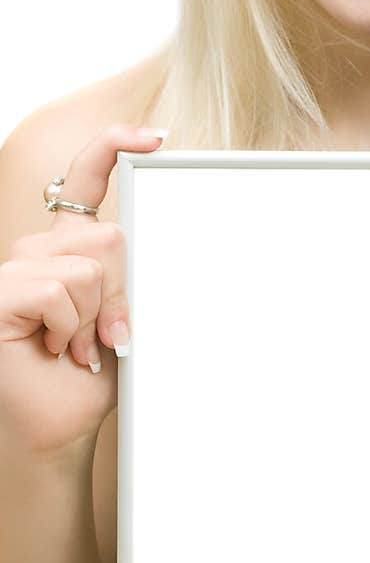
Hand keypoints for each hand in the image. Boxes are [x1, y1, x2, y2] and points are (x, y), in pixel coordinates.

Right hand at [0, 124, 164, 462]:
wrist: (62, 424)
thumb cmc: (93, 373)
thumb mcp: (125, 314)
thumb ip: (131, 276)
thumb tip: (161, 245)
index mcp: (68, 244)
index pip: (85, 177)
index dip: (116, 146)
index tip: (156, 139)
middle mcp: (38, 247)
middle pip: (107, 235)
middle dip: (122, 291)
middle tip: (109, 334)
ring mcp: (16, 267)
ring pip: (88, 265)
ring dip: (95, 316)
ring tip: (76, 346)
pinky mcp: (1, 292)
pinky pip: (58, 289)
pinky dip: (69, 326)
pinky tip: (54, 348)